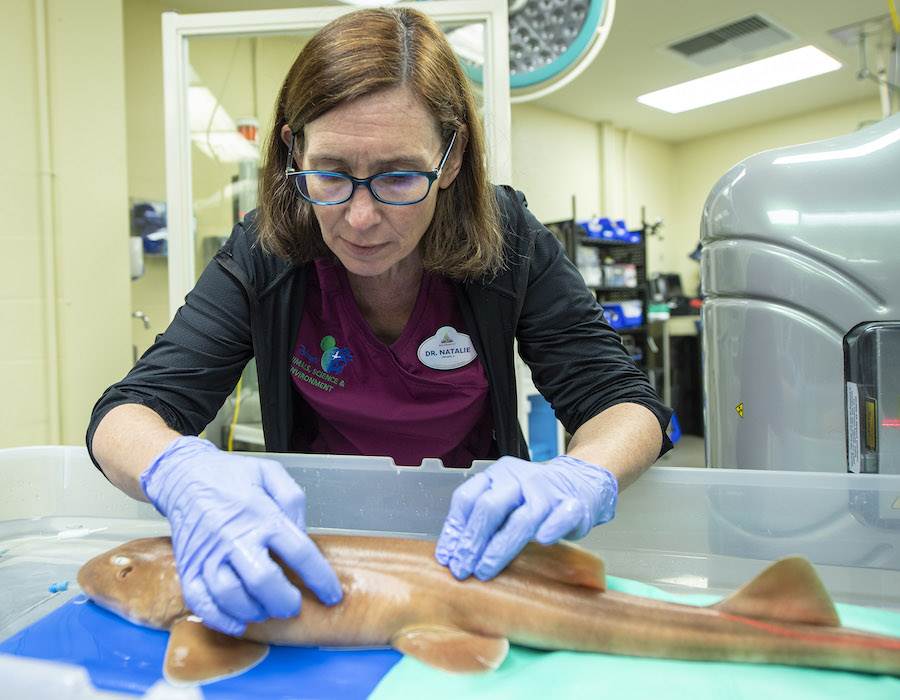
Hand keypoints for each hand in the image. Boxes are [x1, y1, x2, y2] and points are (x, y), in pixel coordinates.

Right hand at [140, 436, 342, 635]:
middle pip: (263, 580)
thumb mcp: (270, 473)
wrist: (182, 475)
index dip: (320, 578)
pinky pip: (201, 602)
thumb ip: (293, 500)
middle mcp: (234, 538)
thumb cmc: (230, 476)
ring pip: (230, 596)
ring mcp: (208, 555)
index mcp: (261, 515)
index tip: (332, 595)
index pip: (299, 552)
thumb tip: (302, 532)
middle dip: (284, 601)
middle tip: (293, 606)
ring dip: (254, 611)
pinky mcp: (188, 568)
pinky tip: (239, 622)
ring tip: (267, 610)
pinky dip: (220, 619)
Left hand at [435, 455, 616, 580]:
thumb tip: (452, 554)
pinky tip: (543, 541)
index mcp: (497, 475)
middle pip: (490, 508)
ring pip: (522, 518)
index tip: (446, 557)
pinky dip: (552, 529)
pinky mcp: (573, 504)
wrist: (580, 481)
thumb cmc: (534, 498)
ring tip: (486, 570)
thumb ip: (480, 519)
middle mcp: (519, 479)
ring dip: (500, 547)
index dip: (454, 530)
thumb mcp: (504, 500)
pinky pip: (562, 515)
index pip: (467, 498)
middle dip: (472, 542)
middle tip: (462, 569)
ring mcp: (547, 490)